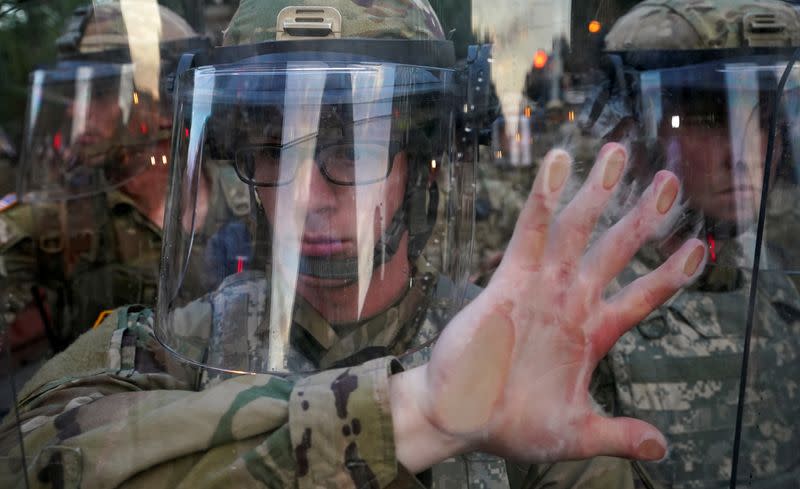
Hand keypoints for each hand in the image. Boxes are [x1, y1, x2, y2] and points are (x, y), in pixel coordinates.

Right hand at [391, 143, 706, 470]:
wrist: (459, 417)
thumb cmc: (511, 424)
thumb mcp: (574, 434)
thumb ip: (617, 433)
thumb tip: (660, 447)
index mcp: (593, 335)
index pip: (642, 296)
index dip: (669, 273)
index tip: (699, 247)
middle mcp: (571, 303)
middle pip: (617, 251)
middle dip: (643, 217)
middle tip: (670, 183)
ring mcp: (542, 288)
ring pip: (577, 230)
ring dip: (598, 193)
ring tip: (618, 153)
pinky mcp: (509, 280)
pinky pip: (530, 232)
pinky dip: (544, 198)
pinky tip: (557, 163)